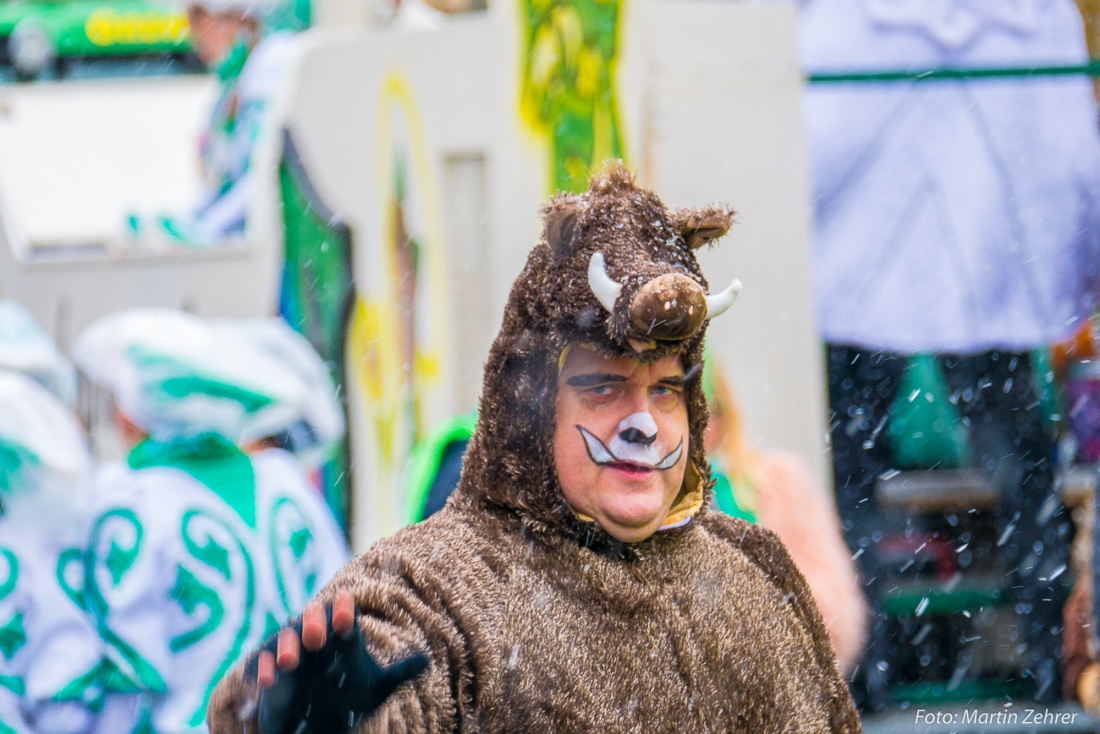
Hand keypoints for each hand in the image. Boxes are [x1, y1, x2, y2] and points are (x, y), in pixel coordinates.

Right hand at [244, 590, 428, 733]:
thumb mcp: (374, 689)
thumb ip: (399, 673)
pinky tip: (268, 680)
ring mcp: (290, 660)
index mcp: (339, 642)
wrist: (318, 723)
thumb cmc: (347, 699)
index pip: (343, 622)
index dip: (344, 613)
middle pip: (312, 627)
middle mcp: (313, 645)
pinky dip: (262, 674)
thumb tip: (427, 661)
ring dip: (286, 649)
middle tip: (317, 628)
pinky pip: (261, 671)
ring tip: (291, 658)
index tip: (346, 603)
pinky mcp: (270, 680)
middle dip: (313, 625)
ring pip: (285, 646)